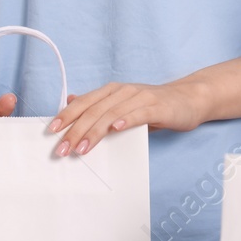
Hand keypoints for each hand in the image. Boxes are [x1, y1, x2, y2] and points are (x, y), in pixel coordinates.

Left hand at [47, 82, 210, 156]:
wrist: (188, 98)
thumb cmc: (153, 105)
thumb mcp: (123, 103)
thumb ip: (99, 105)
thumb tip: (71, 102)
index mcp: (112, 91)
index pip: (84, 103)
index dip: (67, 116)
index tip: (51, 131)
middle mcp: (123, 91)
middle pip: (94, 111)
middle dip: (75, 131)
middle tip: (63, 149)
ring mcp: (140, 98)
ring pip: (111, 114)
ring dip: (95, 132)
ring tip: (82, 148)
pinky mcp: (156, 107)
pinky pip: (138, 114)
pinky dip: (125, 121)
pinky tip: (115, 130)